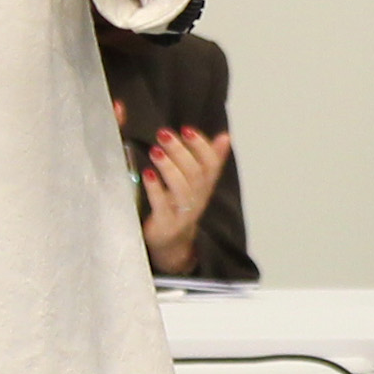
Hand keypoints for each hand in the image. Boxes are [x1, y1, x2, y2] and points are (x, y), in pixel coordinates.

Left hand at [138, 126, 230, 276]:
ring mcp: (182, 213)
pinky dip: (155, 188)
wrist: (173, 244)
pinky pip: (161, 205)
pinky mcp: (165, 224)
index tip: (187, 129)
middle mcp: (197, 199)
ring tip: (155, 150)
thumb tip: (226, 136)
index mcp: (205, 186)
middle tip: (163, 133)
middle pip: (195, 174)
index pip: (211, 164)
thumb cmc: (181, 207)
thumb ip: (210, 159)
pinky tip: (147, 173)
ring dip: (168, 167)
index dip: (201, 146)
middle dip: (180, 151)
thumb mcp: (198, 183)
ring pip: (181, 188)